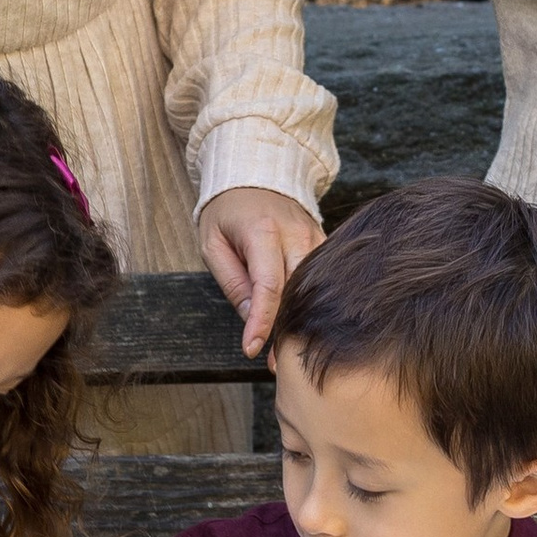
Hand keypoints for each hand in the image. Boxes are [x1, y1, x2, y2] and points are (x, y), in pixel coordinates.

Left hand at [199, 185, 324, 359]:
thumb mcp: (213, 244)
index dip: (262, 321)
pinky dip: (312, 303)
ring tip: (289, 352)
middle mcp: (295, 233)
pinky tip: (304, 325)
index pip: (268, 285)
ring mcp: (314, 236)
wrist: (254, 173)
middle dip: (286, 328)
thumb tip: (252, 317)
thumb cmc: (227, 212)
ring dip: (302, 319)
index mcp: (262, 231)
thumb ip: (233, 281)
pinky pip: (321, 278)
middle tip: (276, 363)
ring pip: (314, 287)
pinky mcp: (323, 242)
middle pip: (297, 289)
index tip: (253, 349)